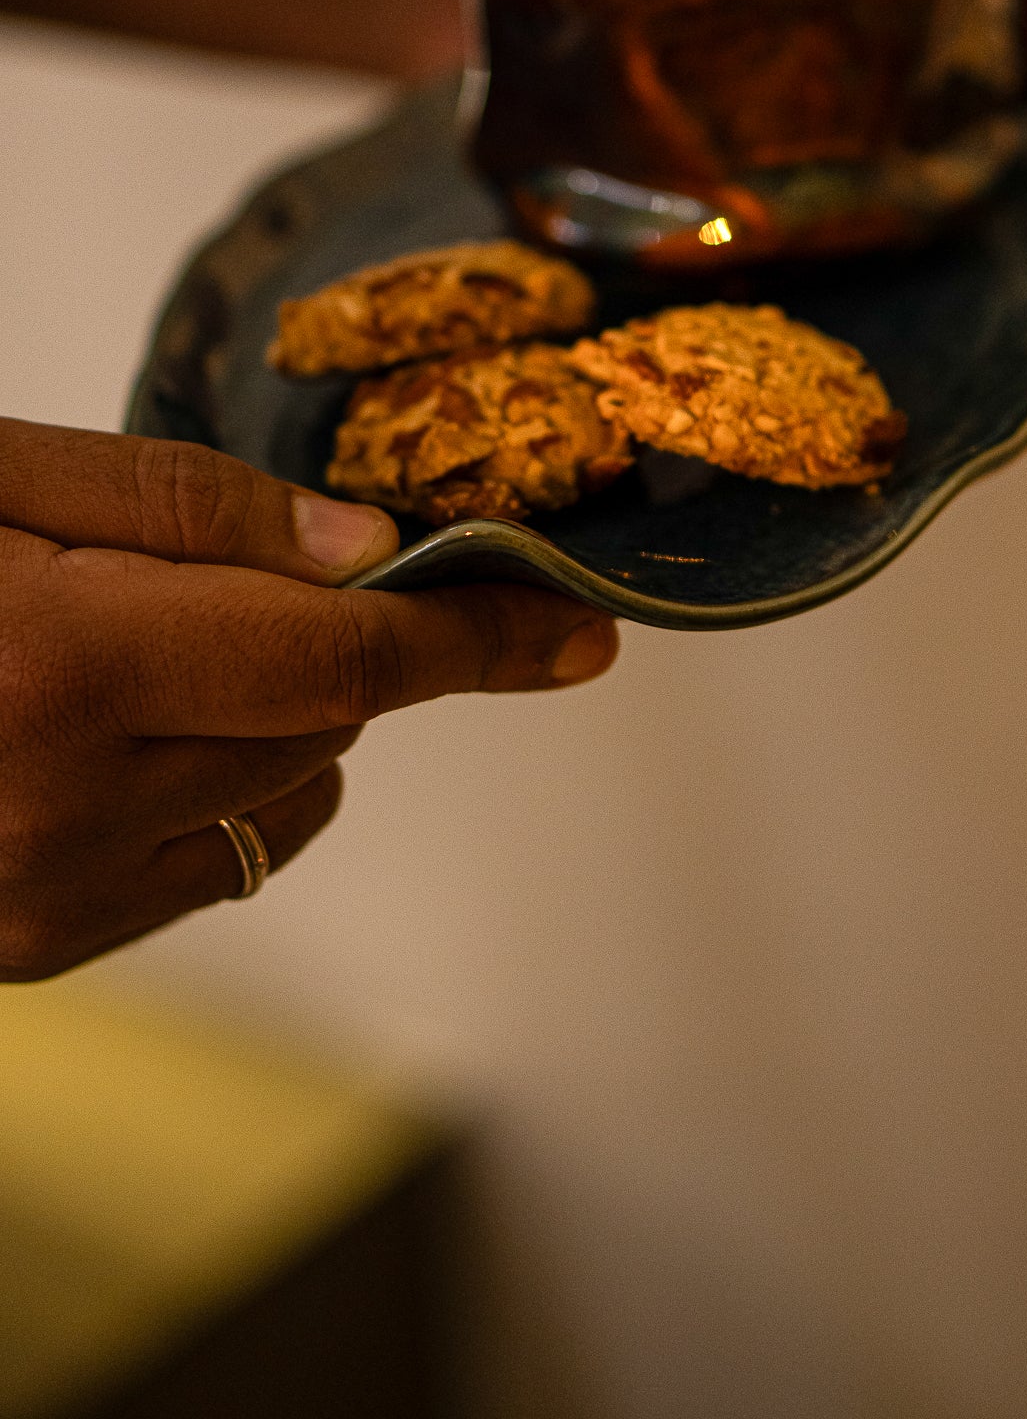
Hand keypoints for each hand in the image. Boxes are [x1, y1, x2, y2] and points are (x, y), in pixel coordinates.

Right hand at [0, 418, 616, 979]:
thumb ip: (184, 504)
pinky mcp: (40, 947)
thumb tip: (365, 552)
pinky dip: (219, 793)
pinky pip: (218, 864)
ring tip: (136, 653)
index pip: (345, 658)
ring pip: (291, 800)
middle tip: (219, 580)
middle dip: (327, 642)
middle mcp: (69, 812)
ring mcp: (54, 897)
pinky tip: (115, 734)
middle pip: (328, 724)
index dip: (476, 633)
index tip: (571, 621)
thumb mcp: (2, 477)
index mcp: (69, 668)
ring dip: (277, 721)